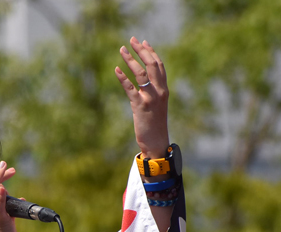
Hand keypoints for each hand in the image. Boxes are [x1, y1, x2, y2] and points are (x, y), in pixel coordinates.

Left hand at [115, 37, 168, 159]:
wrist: (156, 142)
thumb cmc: (154, 124)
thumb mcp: (157, 105)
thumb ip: (154, 92)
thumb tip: (145, 81)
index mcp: (164, 90)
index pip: (160, 66)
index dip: (151, 52)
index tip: (143, 42)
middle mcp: (159, 91)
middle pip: (152, 65)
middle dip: (141, 51)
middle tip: (131, 40)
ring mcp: (150, 98)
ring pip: (142, 74)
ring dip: (131, 60)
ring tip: (122, 50)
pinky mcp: (140, 106)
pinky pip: (130, 89)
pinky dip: (123, 78)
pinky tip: (116, 69)